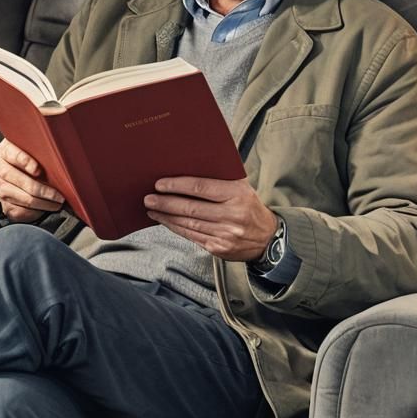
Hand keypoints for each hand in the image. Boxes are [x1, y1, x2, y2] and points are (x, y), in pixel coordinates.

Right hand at [0, 139, 64, 222]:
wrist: (26, 176)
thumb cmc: (38, 161)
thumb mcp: (40, 154)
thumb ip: (45, 155)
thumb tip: (61, 164)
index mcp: (6, 150)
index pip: (11, 153)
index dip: (24, 161)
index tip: (38, 170)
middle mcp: (0, 166)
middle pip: (13, 177)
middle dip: (38, 188)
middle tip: (57, 195)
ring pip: (17, 196)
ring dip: (40, 202)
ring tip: (57, 203)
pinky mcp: (4, 202)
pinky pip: (18, 209)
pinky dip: (35, 211)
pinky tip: (47, 208)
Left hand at [144, 176, 277, 261]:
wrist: (268, 238)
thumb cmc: (249, 207)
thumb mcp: (242, 188)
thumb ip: (219, 179)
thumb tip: (187, 169)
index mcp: (237, 194)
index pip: (201, 188)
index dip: (177, 186)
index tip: (160, 184)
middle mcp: (232, 215)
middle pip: (191, 208)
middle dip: (166, 203)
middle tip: (148, 198)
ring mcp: (225, 234)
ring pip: (188, 224)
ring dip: (166, 217)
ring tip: (152, 210)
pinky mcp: (219, 248)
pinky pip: (192, 236)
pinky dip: (176, 228)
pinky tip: (166, 222)